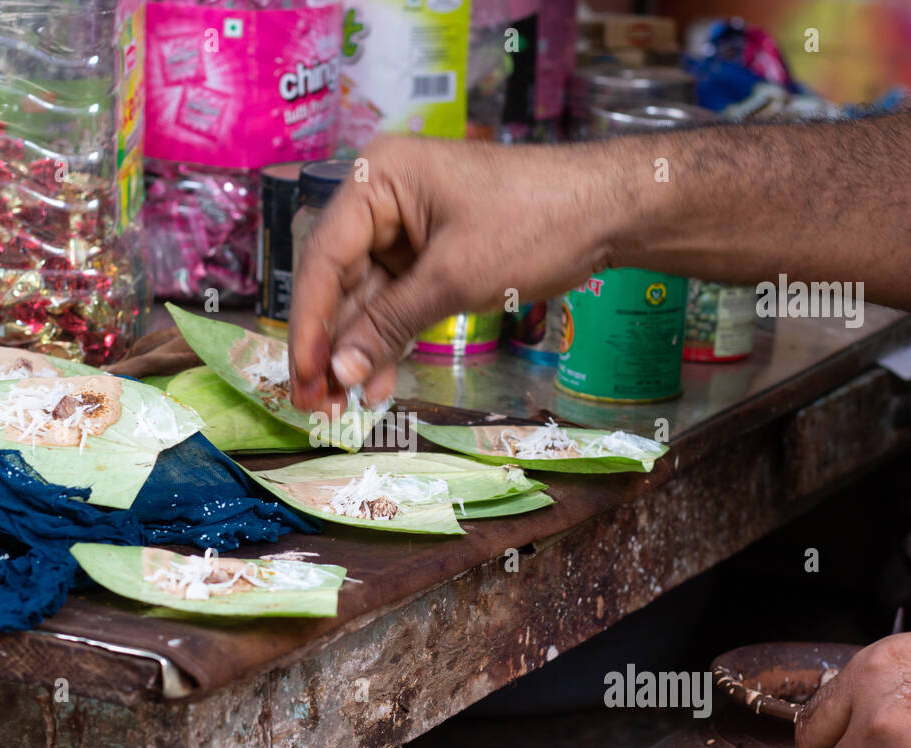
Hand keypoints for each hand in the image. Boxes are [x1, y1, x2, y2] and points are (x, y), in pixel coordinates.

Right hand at [288, 135, 630, 413]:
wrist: (608, 211)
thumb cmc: (533, 224)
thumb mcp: (453, 279)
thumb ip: (388, 325)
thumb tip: (337, 373)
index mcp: (375, 179)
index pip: (324, 258)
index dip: (309, 325)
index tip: (302, 375)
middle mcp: (381, 198)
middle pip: (339, 281)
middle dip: (331, 345)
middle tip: (315, 403)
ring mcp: (405, 228)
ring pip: (366, 298)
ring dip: (357, 351)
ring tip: (341, 406)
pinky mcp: (431, 254)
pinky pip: (397, 302)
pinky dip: (389, 341)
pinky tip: (375, 384)